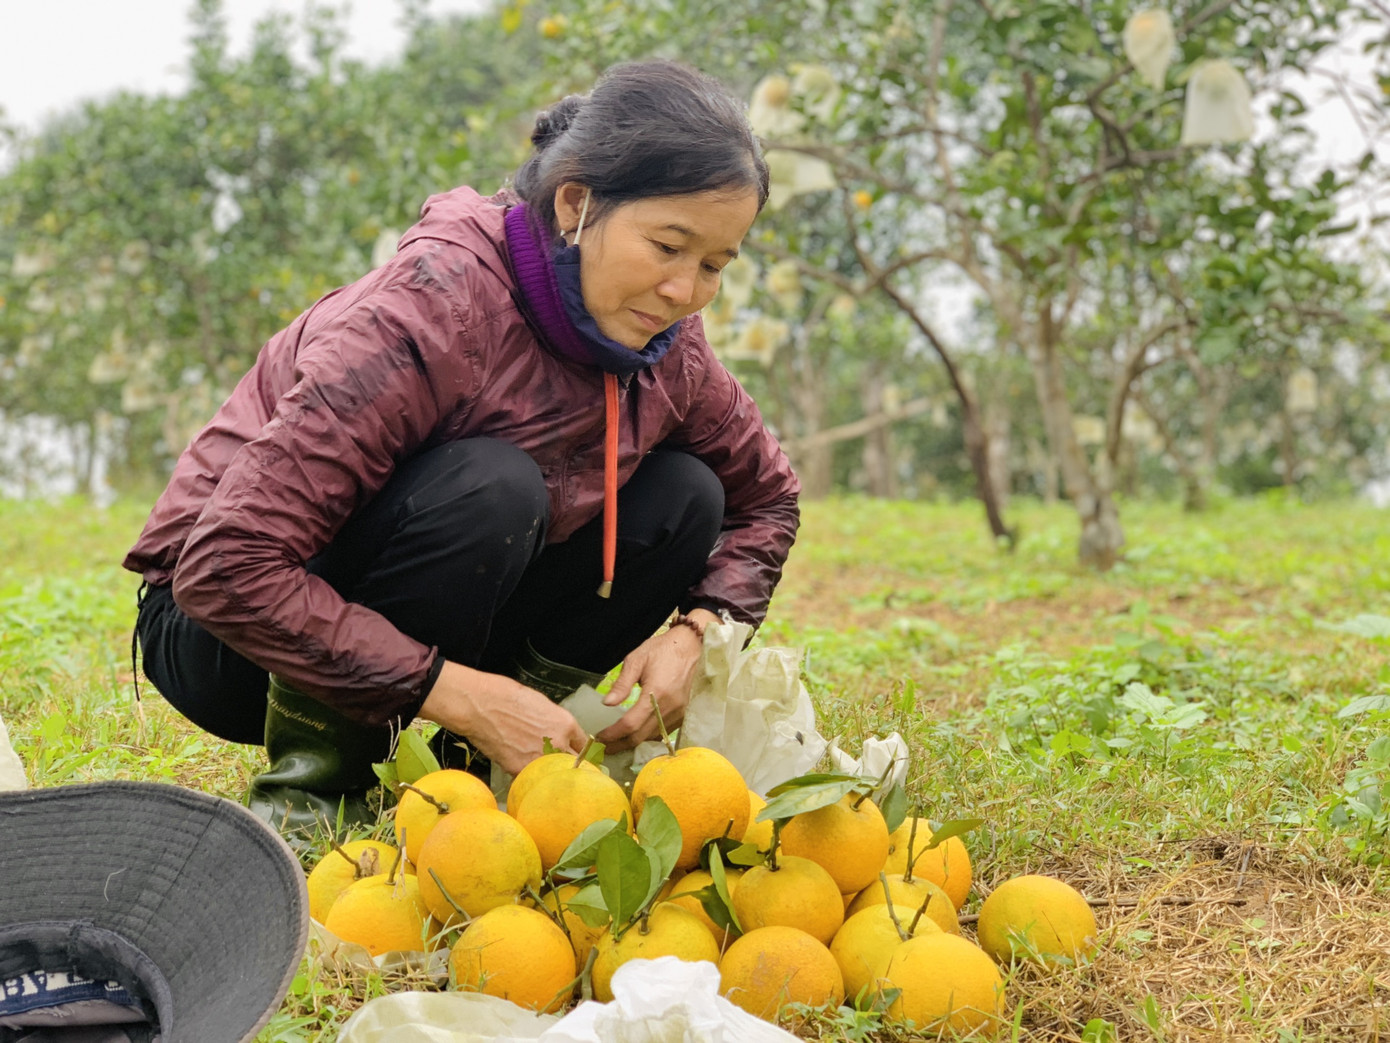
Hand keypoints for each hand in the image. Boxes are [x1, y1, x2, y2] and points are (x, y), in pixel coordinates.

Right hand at [418, 660, 587, 775]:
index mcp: (566, 724)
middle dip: (570, 766)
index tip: (579, 757)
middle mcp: (558, 745)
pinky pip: (530, 778)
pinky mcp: (520, 771)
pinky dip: (528, 777)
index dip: (581, 751)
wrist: (480, 706)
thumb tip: (559, 736)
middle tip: (564, 768)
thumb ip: (556, 724)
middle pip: (575, 764)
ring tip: (540, 770)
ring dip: (550, 774)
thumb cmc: (507, 697)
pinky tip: (520, 768)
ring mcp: (539, 760)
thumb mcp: (542, 704)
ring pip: (553, 775)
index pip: (585, 746)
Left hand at [595, 608, 718, 751]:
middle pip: (640, 737)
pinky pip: (663, 733)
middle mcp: (670, 707)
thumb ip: (622, 683)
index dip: (613, 734)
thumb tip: (607, 703)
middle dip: (620, 745)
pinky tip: (637, 734)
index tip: (599, 737)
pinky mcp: (684, 714)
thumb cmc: (662, 650)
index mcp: (656, 693)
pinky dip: (648, 737)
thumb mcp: (636, 659)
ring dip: (633, 743)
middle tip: (604, 746)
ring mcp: (680, 713)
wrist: (691, 646)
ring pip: (652, 737)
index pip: (630, 724)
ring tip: (617, 743)